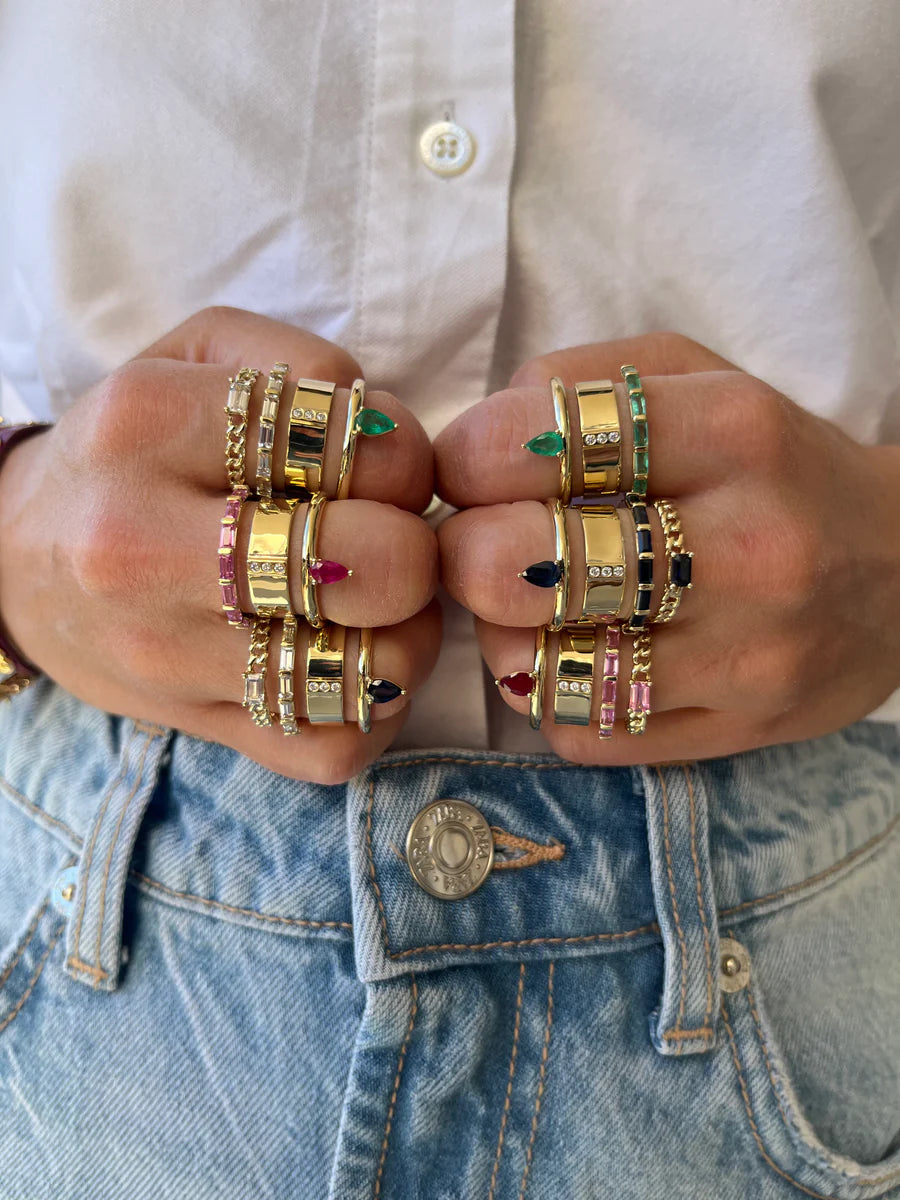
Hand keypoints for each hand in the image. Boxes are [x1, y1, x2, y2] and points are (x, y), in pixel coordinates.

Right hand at [0, 307, 438, 781]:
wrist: (12, 560)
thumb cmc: (130, 449)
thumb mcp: (194, 354)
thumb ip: (304, 363)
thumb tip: (394, 437)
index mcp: (148, 426)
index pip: (355, 443)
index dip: (408, 458)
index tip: (382, 470)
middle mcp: (143, 548)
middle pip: (374, 563)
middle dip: (416, 550)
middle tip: (390, 541)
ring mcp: (164, 655)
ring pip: (369, 669)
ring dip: (410, 635)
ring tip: (380, 606)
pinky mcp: (192, 728)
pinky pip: (335, 747)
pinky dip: (378, 711)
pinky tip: (352, 662)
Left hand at [435, 332, 899, 763]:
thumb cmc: (771, 466)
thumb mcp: (696, 378)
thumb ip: (577, 381)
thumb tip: (470, 445)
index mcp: (733, 432)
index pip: (543, 440)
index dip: (468, 458)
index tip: (469, 470)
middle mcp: (747, 548)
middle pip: (524, 565)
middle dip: (465, 556)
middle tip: (475, 548)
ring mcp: (746, 655)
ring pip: (544, 666)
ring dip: (503, 636)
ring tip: (527, 608)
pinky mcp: (737, 730)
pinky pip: (583, 732)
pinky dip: (549, 696)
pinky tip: (575, 656)